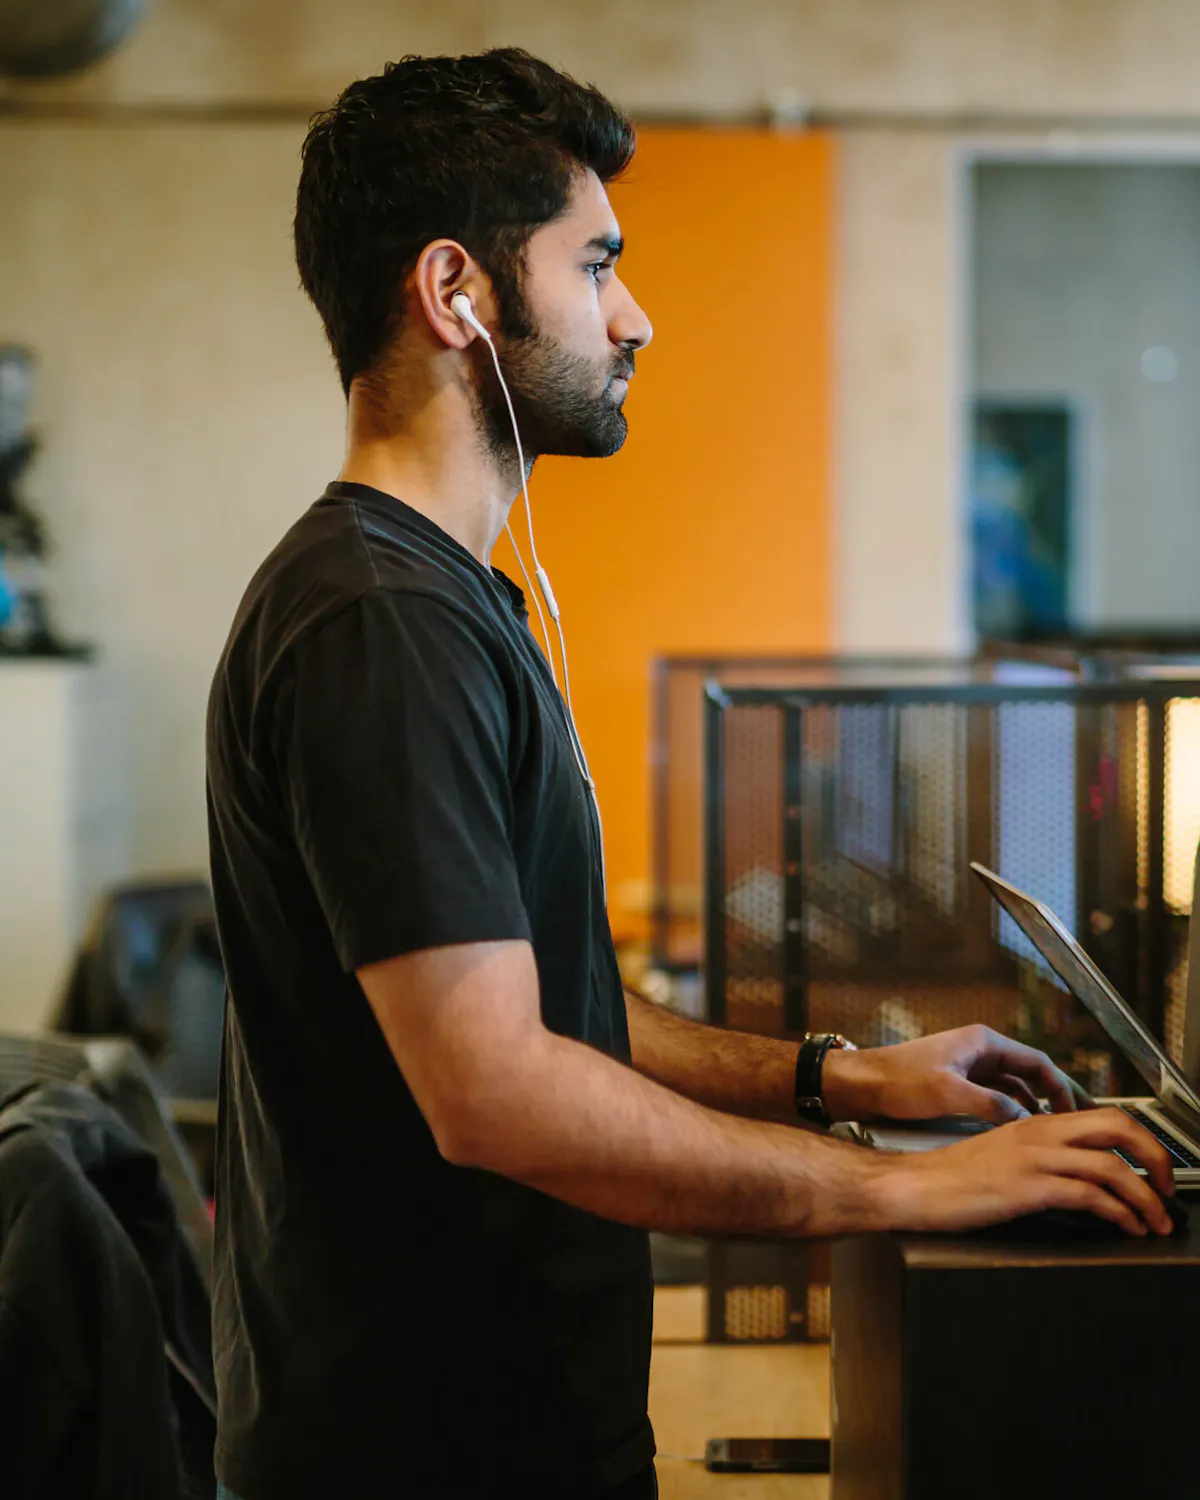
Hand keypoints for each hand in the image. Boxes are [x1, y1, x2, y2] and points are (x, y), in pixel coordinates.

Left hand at [822, 1024, 1085, 1125]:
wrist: (858, 1085)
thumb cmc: (896, 1081)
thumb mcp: (948, 1093)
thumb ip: (991, 1104)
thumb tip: (1026, 1120)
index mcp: (982, 1043)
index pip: (1038, 1062)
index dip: (1063, 1087)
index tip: (1078, 1112)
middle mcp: (979, 1051)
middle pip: (1031, 1074)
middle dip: (1055, 1098)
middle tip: (1077, 1124)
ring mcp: (967, 1067)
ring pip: (1014, 1087)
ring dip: (1034, 1108)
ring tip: (1053, 1134)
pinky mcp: (955, 1084)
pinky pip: (996, 1097)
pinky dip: (1011, 1112)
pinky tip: (1017, 1133)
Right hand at [873, 1106, 1176, 1236]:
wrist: (914, 1187)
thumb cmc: (951, 1178)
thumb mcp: (1001, 1155)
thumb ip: (1037, 1156)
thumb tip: (1075, 1176)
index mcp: (1036, 1123)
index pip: (1105, 1116)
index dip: (1141, 1141)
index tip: (1154, 1168)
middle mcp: (1039, 1133)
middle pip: (1119, 1128)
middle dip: (1155, 1159)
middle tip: (1167, 1189)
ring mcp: (1034, 1159)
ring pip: (1112, 1165)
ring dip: (1145, 1197)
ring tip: (1156, 1221)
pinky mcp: (1027, 1188)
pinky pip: (1089, 1196)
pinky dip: (1119, 1213)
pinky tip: (1125, 1227)